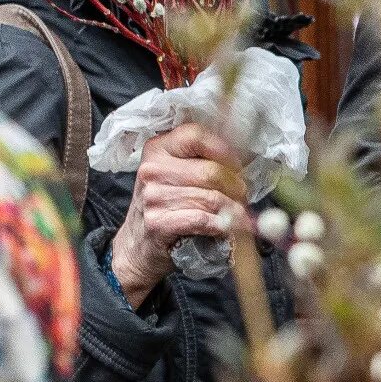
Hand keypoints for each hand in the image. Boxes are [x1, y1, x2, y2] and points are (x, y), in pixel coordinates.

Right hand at [109, 123, 242, 305]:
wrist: (137, 245)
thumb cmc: (164, 206)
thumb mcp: (175, 174)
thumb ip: (201, 160)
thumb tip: (243, 157)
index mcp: (158, 149)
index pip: (196, 136)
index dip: (224, 151)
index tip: (237, 166)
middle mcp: (152, 169)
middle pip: (210, 171)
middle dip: (235, 186)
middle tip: (242, 196)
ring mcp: (153, 196)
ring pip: (211, 198)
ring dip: (233, 209)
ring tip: (238, 214)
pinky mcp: (158, 223)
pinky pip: (202, 220)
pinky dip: (222, 225)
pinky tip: (227, 228)